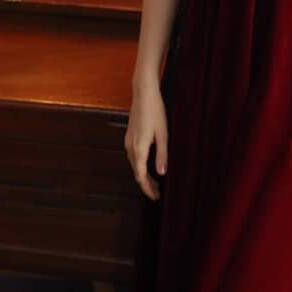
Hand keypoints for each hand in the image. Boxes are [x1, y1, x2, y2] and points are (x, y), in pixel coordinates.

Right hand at [124, 83, 167, 201]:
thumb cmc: (155, 112)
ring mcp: (128, 141)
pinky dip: (140, 165)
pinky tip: (149, 166)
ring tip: (155, 182)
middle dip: (146, 184)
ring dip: (143, 175)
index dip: (148, 189)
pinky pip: (133, 157)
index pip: (141, 176)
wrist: (143, 94)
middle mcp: (130, 147)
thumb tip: (162, 174)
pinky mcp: (129, 136)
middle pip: (136, 172)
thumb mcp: (163, 134)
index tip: (156, 197)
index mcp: (139, 148)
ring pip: (134, 165)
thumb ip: (162, 155)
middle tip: (157, 193)